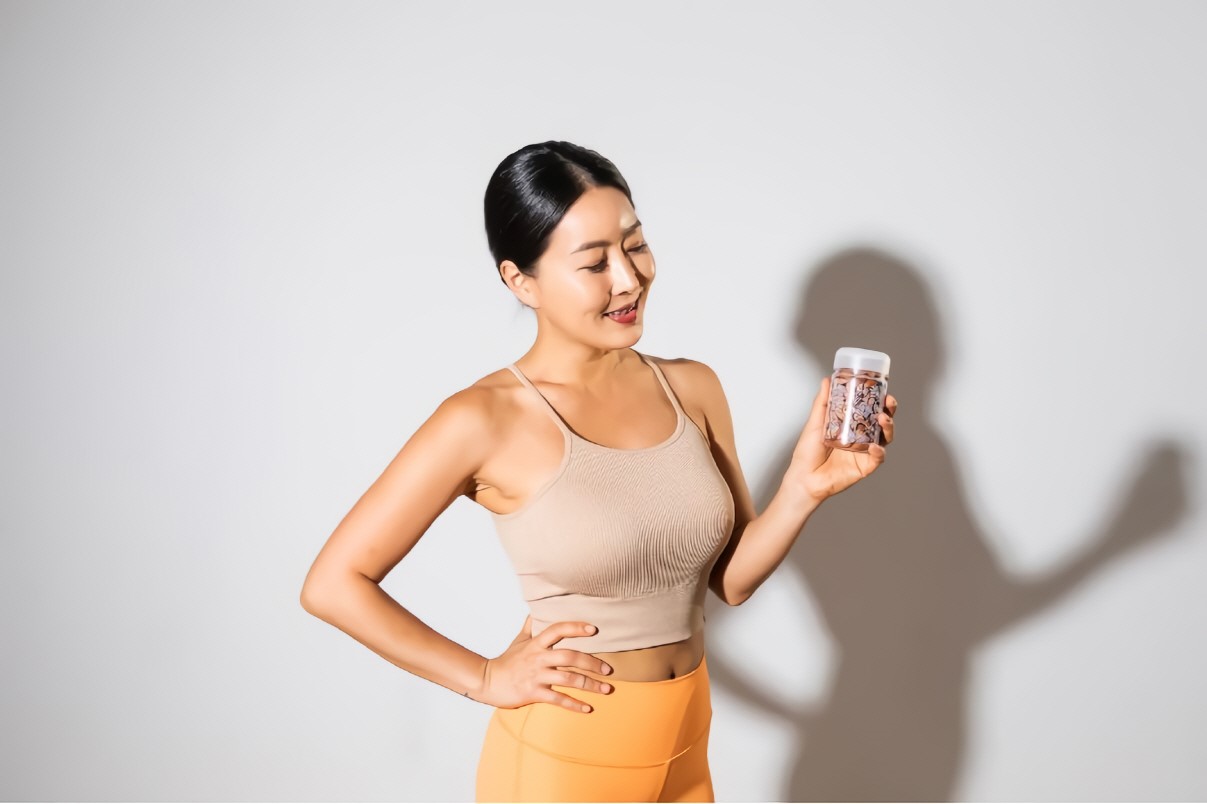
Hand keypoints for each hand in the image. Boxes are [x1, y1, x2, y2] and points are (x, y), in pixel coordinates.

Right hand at [474, 616, 613, 712]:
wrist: (488, 681)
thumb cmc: (507, 661)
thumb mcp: (519, 640)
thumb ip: (531, 625)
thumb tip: (538, 609)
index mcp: (536, 644)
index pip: (557, 630)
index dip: (575, 628)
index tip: (593, 629)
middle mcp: (539, 658)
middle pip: (570, 657)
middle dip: (592, 662)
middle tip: (608, 669)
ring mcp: (537, 676)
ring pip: (568, 679)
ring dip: (590, 685)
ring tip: (607, 689)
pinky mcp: (534, 693)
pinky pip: (558, 699)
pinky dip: (574, 704)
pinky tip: (588, 708)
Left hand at [788, 376, 896, 503]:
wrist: (803, 477)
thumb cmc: (807, 452)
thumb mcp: (815, 423)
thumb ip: (822, 403)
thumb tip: (827, 380)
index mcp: (851, 425)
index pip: (870, 409)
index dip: (880, 399)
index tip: (883, 390)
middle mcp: (861, 437)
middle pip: (882, 422)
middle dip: (889, 410)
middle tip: (889, 402)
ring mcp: (865, 452)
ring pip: (885, 438)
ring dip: (888, 427)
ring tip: (883, 419)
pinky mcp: (865, 466)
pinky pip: (878, 458)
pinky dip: (879, 451)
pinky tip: (874, 446)